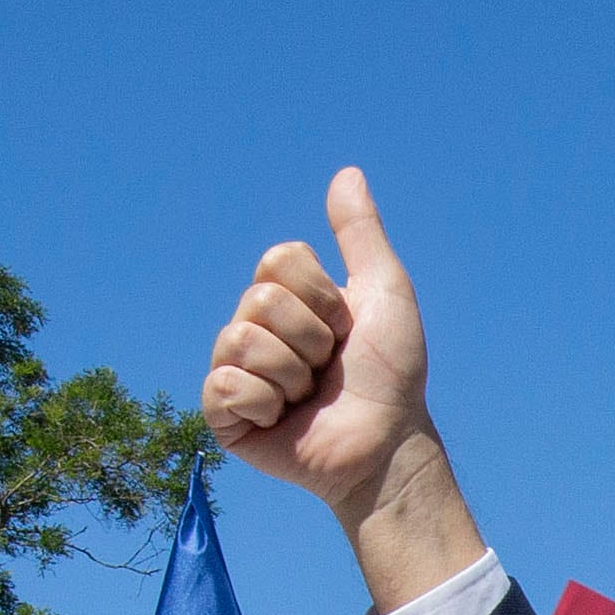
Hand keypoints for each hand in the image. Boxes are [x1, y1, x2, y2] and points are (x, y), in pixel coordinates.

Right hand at [206, 171, 436, 524]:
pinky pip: (224, 384)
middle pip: (259, 300)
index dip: (320, 296)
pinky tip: (282, 420)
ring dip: (292, 374)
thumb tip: (347, 173)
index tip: (345, 327)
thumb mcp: (384, 291)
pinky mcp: (223, 415)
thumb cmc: (392, 373)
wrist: (386, 441)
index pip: (277, 261)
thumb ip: (361, 233)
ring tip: (309, 397)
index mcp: (286, 298)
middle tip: (329, 369)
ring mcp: (235, 371)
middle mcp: (255, 328)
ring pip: (241, 340)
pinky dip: (264, 402)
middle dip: (309, 338)